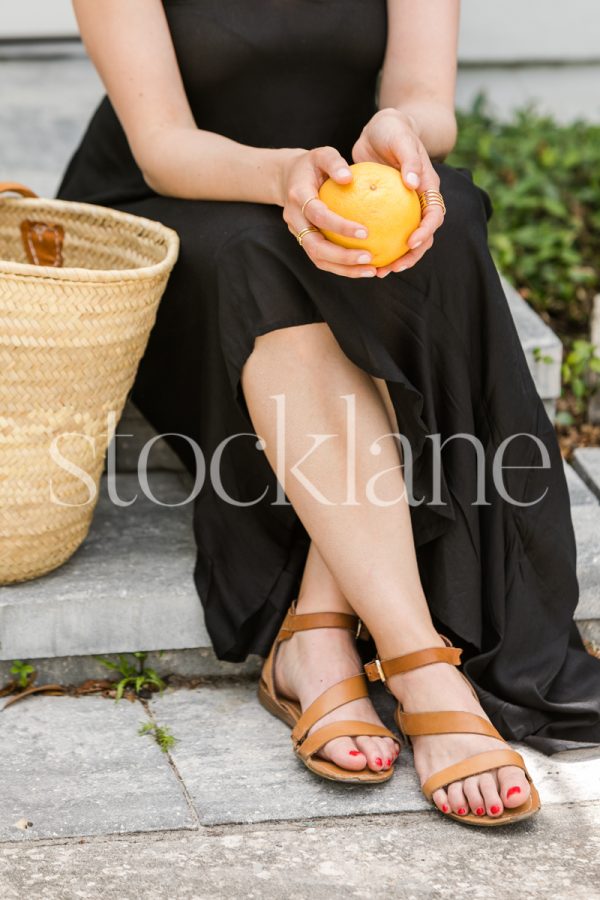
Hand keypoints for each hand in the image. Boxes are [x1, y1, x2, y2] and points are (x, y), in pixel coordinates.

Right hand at [278, 146, 377, 277]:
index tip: (365, 232)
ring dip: (344, 269)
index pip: (318, 215)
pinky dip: (343, 267)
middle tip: (368, 258)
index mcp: (298, 197)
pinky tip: (365, 267)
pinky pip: (323, 260)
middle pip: (315, 247)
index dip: (339, 226)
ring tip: (371, 270)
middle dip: (342, 257)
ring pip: (318, 259)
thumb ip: (334, 162)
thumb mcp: (322, 154)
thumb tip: (349, 177)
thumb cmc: (312, 165)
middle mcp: (295, 220)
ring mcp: (298, 234)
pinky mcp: (305, 241)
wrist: (287, 179)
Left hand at [352, 108, 444, 276]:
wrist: (381, 129)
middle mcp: (418, 202)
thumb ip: (410, 159)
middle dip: (411, 256)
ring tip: (378, 272)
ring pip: (403, 241)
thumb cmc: (393, 130)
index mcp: (428, 188)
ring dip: (393, 258)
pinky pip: (382, 233)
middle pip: (422, 237)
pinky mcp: (386, 212)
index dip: (426, 231)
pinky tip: (359, 257)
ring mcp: (403, 209)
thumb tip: (414, 183)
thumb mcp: (401, 139)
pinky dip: (375, 246)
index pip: (434, 215)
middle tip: (392, 268)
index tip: (411, 242)